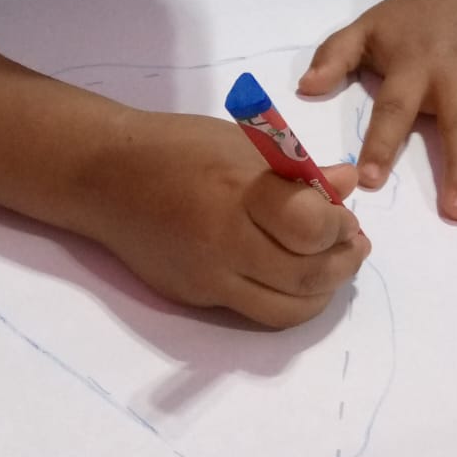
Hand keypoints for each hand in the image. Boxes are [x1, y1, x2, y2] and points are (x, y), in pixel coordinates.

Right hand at [86, 111, 370, 326]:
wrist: (105, 177)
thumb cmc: (177, 147)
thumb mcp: (243, 144)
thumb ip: (298, 171)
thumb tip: (349, 184)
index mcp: (238, 192)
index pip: (308, 226)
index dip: (339, 226)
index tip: (344, 215)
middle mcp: (222, 242)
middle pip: (305, 277)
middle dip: (342, 264)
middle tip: (352, 245)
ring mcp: (208, 277)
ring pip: (285, 310)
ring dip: (321, 294)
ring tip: (331, 267)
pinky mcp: (196, 297)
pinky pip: (255, 312)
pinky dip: (286, 300)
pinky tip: (293, 277)